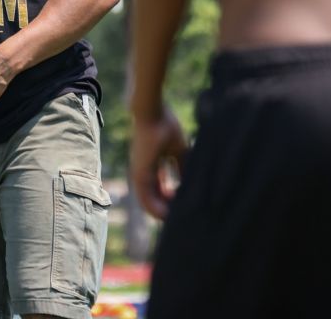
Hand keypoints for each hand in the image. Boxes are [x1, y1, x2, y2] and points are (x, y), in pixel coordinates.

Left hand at [129, 104, 187, 219]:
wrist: (152, 112)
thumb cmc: (165, 126)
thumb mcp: (179, 151)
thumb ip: (183, 167)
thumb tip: (192, 182)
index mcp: (151, 165)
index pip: (160, 187)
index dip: (171, 198)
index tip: (183, 204)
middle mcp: (143, 171)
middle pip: (154, 196)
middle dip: (167, 208)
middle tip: (180, 216)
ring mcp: (139, 172)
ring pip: (148, 200)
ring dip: (161, 211)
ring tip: (174, 219)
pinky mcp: (138, 172)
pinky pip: (145, 197)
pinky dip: (155, 207)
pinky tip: (166, 215)